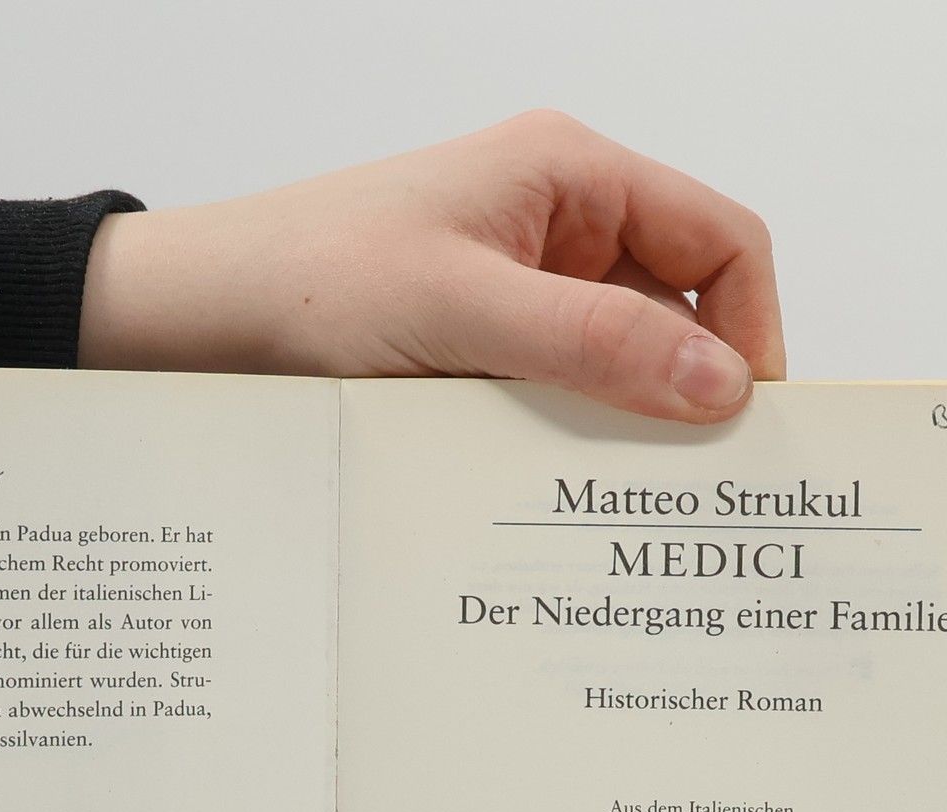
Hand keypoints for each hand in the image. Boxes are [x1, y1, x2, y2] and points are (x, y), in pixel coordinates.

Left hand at [79, 110, 782, 421]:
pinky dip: (567, 435)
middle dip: (690, 391)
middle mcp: (556, 223)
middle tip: (693, 488)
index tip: (742, 429)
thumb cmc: (308, 282)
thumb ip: (594, 344)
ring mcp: (519, 287)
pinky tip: (555, 487)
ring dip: (623, 424)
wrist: (196, 321)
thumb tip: (720, 387)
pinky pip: (559, 390)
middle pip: (679, 307)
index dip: (750, 332)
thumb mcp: (461, 313)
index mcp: (570, 175)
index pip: (721, 243)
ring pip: (619, 360)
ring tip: (620, 501)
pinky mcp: (481, 344)